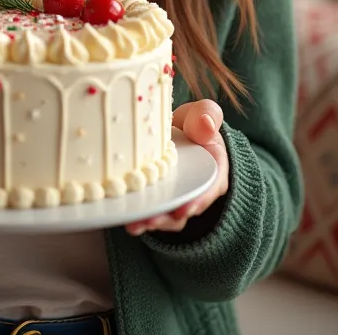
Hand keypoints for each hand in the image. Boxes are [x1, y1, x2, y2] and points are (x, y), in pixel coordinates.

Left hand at [125, 99, 228, 235]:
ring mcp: (178, 195)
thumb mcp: (204, 114)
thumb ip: (207, 116)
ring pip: (167, 215)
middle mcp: (197, 189)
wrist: (182, 128)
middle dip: (167, 218)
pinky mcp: (160, 196)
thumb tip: (205, 124)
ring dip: (151, 222)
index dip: (197, 201)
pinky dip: (139, 214)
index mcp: (214, 170)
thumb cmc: (195, 121)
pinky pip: (152, 209)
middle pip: (185, 209)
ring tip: (133, 225)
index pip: (209, 189)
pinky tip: (123, 217)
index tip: (184, 210)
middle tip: (150, 221)